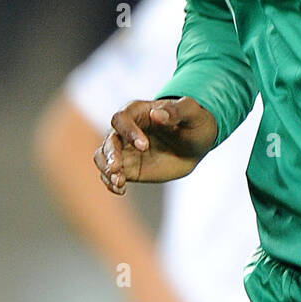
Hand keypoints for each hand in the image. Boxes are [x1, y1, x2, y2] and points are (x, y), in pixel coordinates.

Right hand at [94, 97, 217, 193]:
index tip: (144, 146)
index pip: (121, 119)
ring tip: (119, 182)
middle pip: (108, 140)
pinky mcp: (128, 168)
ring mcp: (125, 150)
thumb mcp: (192, 113)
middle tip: (117, 168)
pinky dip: (111, 183)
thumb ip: (176, 111)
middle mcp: (126, 130)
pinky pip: (111, 175)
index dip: (128, 132)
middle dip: (110, 154)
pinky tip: (120, 190)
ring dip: (106, 170)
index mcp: (138, 112)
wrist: (197, 143)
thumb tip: (156, 114)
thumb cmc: (194, 121)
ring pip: (103, 157)